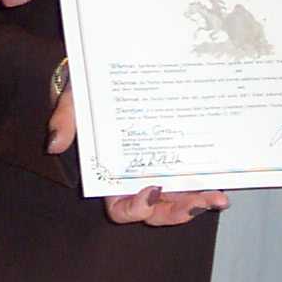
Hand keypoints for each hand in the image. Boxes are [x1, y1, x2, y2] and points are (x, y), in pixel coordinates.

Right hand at [46, 79, 223, 224]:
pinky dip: (209, 178)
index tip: (151, 191)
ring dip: (200, 201)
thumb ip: (64, 119)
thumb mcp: (74, 99)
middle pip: (157, 209)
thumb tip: (54, 143)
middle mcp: (137, 176)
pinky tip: (227, 176)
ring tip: (218, 197)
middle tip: (200, 202)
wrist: (106, 70)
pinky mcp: (178, 151)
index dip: (136, 208)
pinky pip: (194, 173)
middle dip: (179, 211)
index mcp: (110, 174)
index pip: (120, 208)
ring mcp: (160, 166)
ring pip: (180, 197)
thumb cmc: (87, 90)